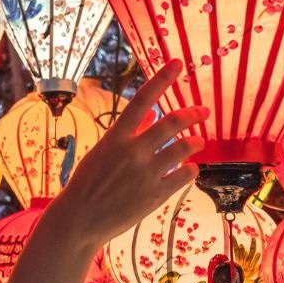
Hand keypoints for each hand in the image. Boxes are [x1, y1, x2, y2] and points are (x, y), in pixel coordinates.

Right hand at [48, 60, 207, 246]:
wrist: (80, 220)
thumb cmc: (87, 183)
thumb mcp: (102, 152)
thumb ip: (128, 132)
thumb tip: (150, 113)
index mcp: (116, 137)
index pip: (142, 99)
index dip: (161, 78)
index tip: (177, 63)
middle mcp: (133, 151)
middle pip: (172, 122)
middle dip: (193, 113)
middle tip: (203, 110)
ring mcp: (146, 173)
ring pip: (183, 148)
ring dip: (195, 142)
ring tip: (199, 142)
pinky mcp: (156, 195)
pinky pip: (184, 175)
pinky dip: (191, 169)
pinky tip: (189, 169)